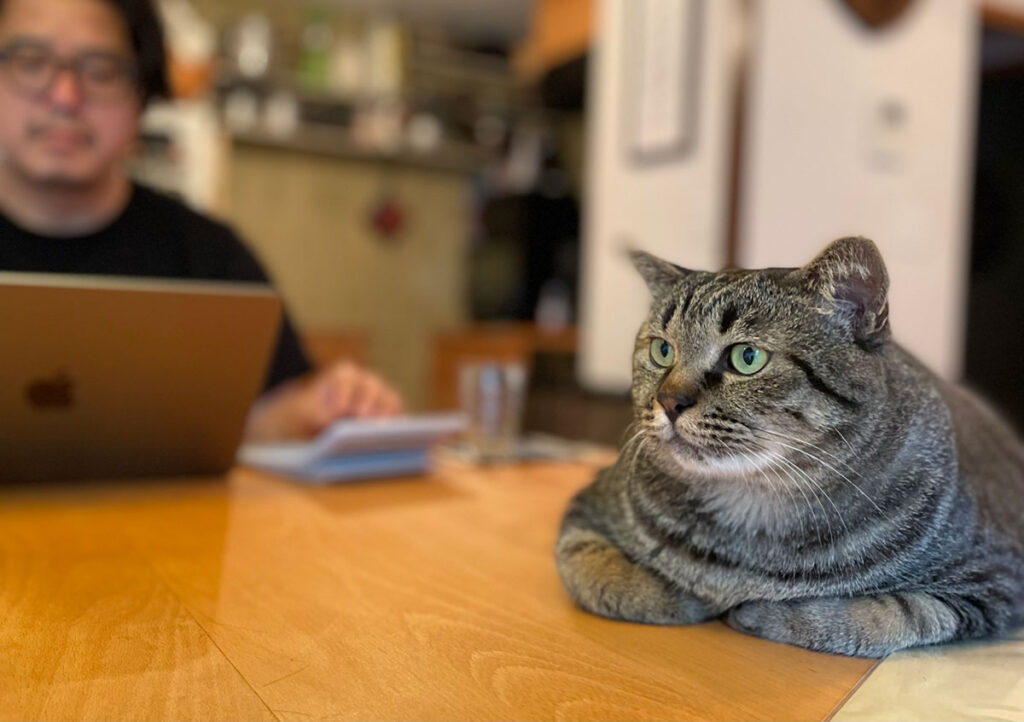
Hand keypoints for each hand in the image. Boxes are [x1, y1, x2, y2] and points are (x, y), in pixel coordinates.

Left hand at [244, 361, 403, 441]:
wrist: (318, 426)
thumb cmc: (309, 417)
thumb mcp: (301, 413)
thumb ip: (309, 412)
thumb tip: (324, 418)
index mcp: (343, 374)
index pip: (344, 376)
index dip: (342, 392)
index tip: (339, 410)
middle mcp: (366, 381)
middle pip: (371, 386)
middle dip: (367, 402)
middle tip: (362, 419)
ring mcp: (383, 397)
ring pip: (390, 400)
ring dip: (386, 414)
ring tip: (380, 433)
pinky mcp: (393, 415)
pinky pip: (399, 417)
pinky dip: (397, 427)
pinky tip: (391, 442)